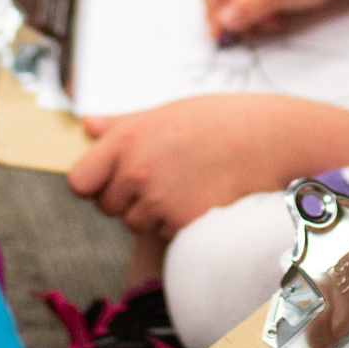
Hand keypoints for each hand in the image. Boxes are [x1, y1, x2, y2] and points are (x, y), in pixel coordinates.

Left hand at [67, 94, 320, 237]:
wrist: (269, 139)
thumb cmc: (219, 120)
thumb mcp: (166, 112)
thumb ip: (122, 124)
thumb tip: (87, 123)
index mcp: (126, 139)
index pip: (79, 181)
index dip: (93, 184)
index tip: (110, 180)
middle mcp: (136, 171)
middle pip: (108, 207)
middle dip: (128, 200)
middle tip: (164, 179)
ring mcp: (158, 199)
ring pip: (137, 224)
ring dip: (155, 214)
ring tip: (187, 187)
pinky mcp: (182, 222)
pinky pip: (165, 234)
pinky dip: (179, 225)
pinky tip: (202, 199)